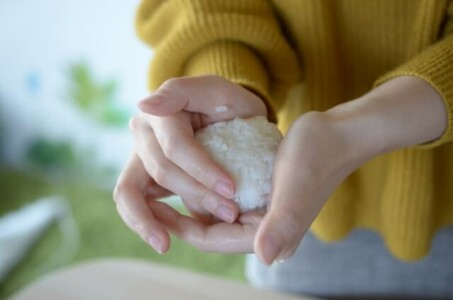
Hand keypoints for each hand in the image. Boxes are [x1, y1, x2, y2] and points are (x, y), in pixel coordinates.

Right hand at [114, 75, 266, 252]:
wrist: (227, 119)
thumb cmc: (227, 106)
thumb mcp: (217, 90)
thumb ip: (182, 91)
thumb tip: (144, 105)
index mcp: (160, 112)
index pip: (176, 147)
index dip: (202, 171)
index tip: (231, 191)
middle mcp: (142, 134)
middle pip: (161, 172)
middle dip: (196, 196)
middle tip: (229, 214)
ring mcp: (139, 157)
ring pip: (130, 193)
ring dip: (152, 220)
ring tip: (166, 244)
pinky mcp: (142, 178)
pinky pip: (132, 204)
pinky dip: (144, 223)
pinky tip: (163, 240)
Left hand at [145, 76, 446, 262]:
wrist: (336, 136)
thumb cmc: (317, 157)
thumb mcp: (295, 188)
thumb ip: (282, 224)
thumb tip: (265, 258)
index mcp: (269, 236)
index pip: (211, 239)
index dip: (180, 227)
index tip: (152, 209)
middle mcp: (263, 232)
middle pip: (209, 231)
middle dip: (180, 217)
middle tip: (152, 196)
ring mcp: (262, 215)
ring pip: (214, 216)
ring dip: (190, 203)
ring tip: (165, 185)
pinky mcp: (261, 199)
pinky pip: (224, 202)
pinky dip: (206, 192)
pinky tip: (192, 175)